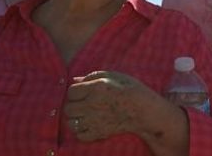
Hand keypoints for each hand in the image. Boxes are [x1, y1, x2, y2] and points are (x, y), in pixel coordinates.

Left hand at [64, 71, 182, 142]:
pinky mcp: (99, 133)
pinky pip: (80, 136)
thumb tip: (74, 80)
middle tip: (83, 104)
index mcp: (96, 88)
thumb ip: (91, 76)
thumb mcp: (113, 75)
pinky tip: (89, 125)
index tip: (83, 92)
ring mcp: (95, 121)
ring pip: (71, 123)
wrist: (143, 110)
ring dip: (75, 119)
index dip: (76, 91)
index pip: (71, 91)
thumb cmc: (129, 89)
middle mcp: (93, 105)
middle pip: (68, 108)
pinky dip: (81, 131)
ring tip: (84, 115)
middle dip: (74, 105)